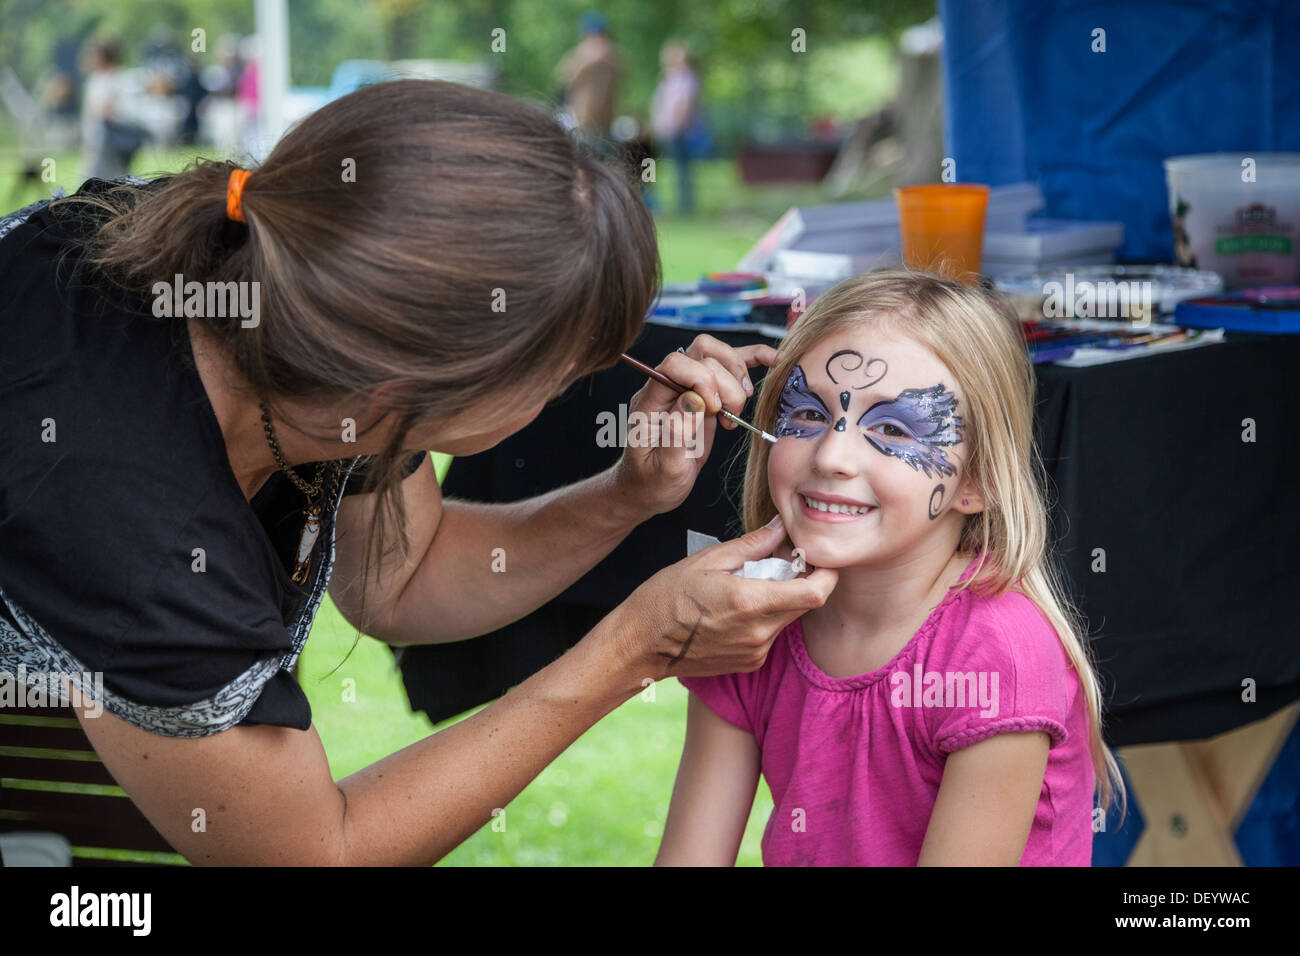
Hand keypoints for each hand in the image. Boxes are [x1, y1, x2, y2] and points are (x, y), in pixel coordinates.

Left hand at [610, 335, 778, 518]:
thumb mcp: (665, 468)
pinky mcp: (705, 394)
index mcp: (650, 402)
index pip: (675, 365)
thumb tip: (693, 399)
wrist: (650, 489)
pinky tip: (772, 361)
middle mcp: (667, 387)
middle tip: (729, 413)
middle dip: (724, 382)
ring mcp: (687, 388)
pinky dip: (751, 359)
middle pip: (701, 353)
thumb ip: (677, 433)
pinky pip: (727, 366)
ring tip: (737, 410)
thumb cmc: (652, 482)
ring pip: (716, 355)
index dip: (701, 379)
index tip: (713, 409)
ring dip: (737, 377)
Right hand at [614, 516, 837, 679]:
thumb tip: (779, 527)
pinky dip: (765, 618)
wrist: (640, 645)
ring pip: (788, 619)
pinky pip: (771, 635)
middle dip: (801, 580)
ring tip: (751, 584)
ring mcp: (755, 652)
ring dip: (781, 599)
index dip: (826, 574)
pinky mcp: (748, 663)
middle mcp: (758, 632)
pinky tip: (738, 607)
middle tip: (780, 562)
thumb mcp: (707, 560)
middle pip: (805, 605)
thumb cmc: (665, 598)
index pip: (815, 592)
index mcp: (750, 602)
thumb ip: (751, 545)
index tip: (817, 559)